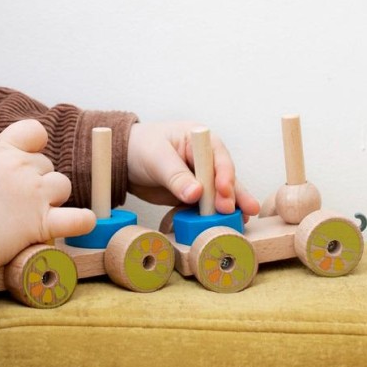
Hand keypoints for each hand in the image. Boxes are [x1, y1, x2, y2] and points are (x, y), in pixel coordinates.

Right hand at [0, 119, 95, 287]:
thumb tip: (5, 163)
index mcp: (3, 150)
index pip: (34, 130)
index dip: (35, 143)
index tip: (27, 156)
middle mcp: (23, 168)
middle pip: (46, 164)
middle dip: (37, 178)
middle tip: (17, 198)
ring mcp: (35, 195)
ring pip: (62, 185)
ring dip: (53, 196)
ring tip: (35, 211)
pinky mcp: (43, 222)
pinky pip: (77, 219)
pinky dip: (82, 220)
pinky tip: (83, 220)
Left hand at [126, 120, 261, 217]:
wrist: (123, 161)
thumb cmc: (140, 147)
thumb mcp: (157, 158)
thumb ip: (176, 176)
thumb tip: (196, 194)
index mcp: (200, 141)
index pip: (218, 158)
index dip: (224, 175)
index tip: (223, 191)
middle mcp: (205, 160)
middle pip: (225, 177)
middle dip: (234, 194)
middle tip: (242, 211)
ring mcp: (200, 179)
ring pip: (219, 194)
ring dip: (230, 207)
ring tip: (243, 220)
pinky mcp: (192, 196)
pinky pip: (205, 207)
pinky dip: (213, 216)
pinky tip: (225, 225)